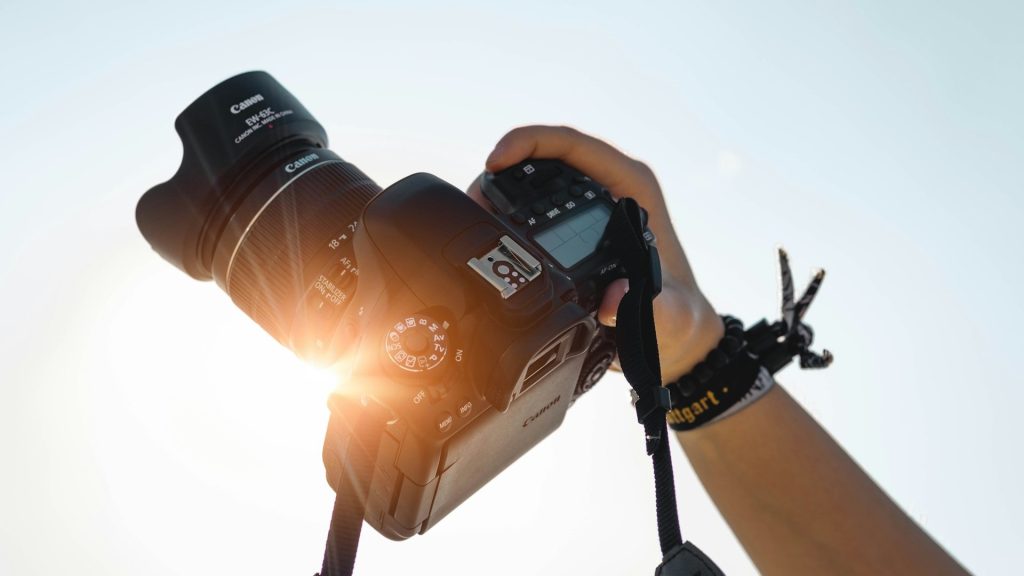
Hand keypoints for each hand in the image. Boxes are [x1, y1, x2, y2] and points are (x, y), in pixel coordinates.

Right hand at [467, 125, 722, 381]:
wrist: (675, 338)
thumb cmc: (678, 321)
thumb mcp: (670, 318)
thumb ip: (652, 309)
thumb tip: (614, 299)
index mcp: (632, 189)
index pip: (576, 146)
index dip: (531, 142)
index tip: (497, 160)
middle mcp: (609, 190)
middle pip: (546, 157)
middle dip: (503, 168)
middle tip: (472, 198)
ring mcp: (588, 209)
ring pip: (534, 181)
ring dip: (500, 191)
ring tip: (469, 215)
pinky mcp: (573, 230)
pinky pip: (532, 209)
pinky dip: (505, 215)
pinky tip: (484, 234)